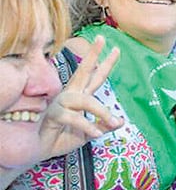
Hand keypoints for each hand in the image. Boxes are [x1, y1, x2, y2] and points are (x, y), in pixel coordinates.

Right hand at [36, 35, 121, 160]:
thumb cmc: (61, 139)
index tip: (117, 49)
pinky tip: (96, 134)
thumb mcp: (89, 133)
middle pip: (82, 72)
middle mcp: (69, 95)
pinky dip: (88, 126)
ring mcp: (60, 103)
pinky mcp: (53, 114)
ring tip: (113, 122)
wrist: (40, 151)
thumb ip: (103, 126)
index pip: (94, 77)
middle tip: (102, 38)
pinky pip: (74, 117)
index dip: (105, 64)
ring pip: (85, 100)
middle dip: (92, 55)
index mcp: (79, 97)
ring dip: (102, 111)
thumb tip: (122, 121)